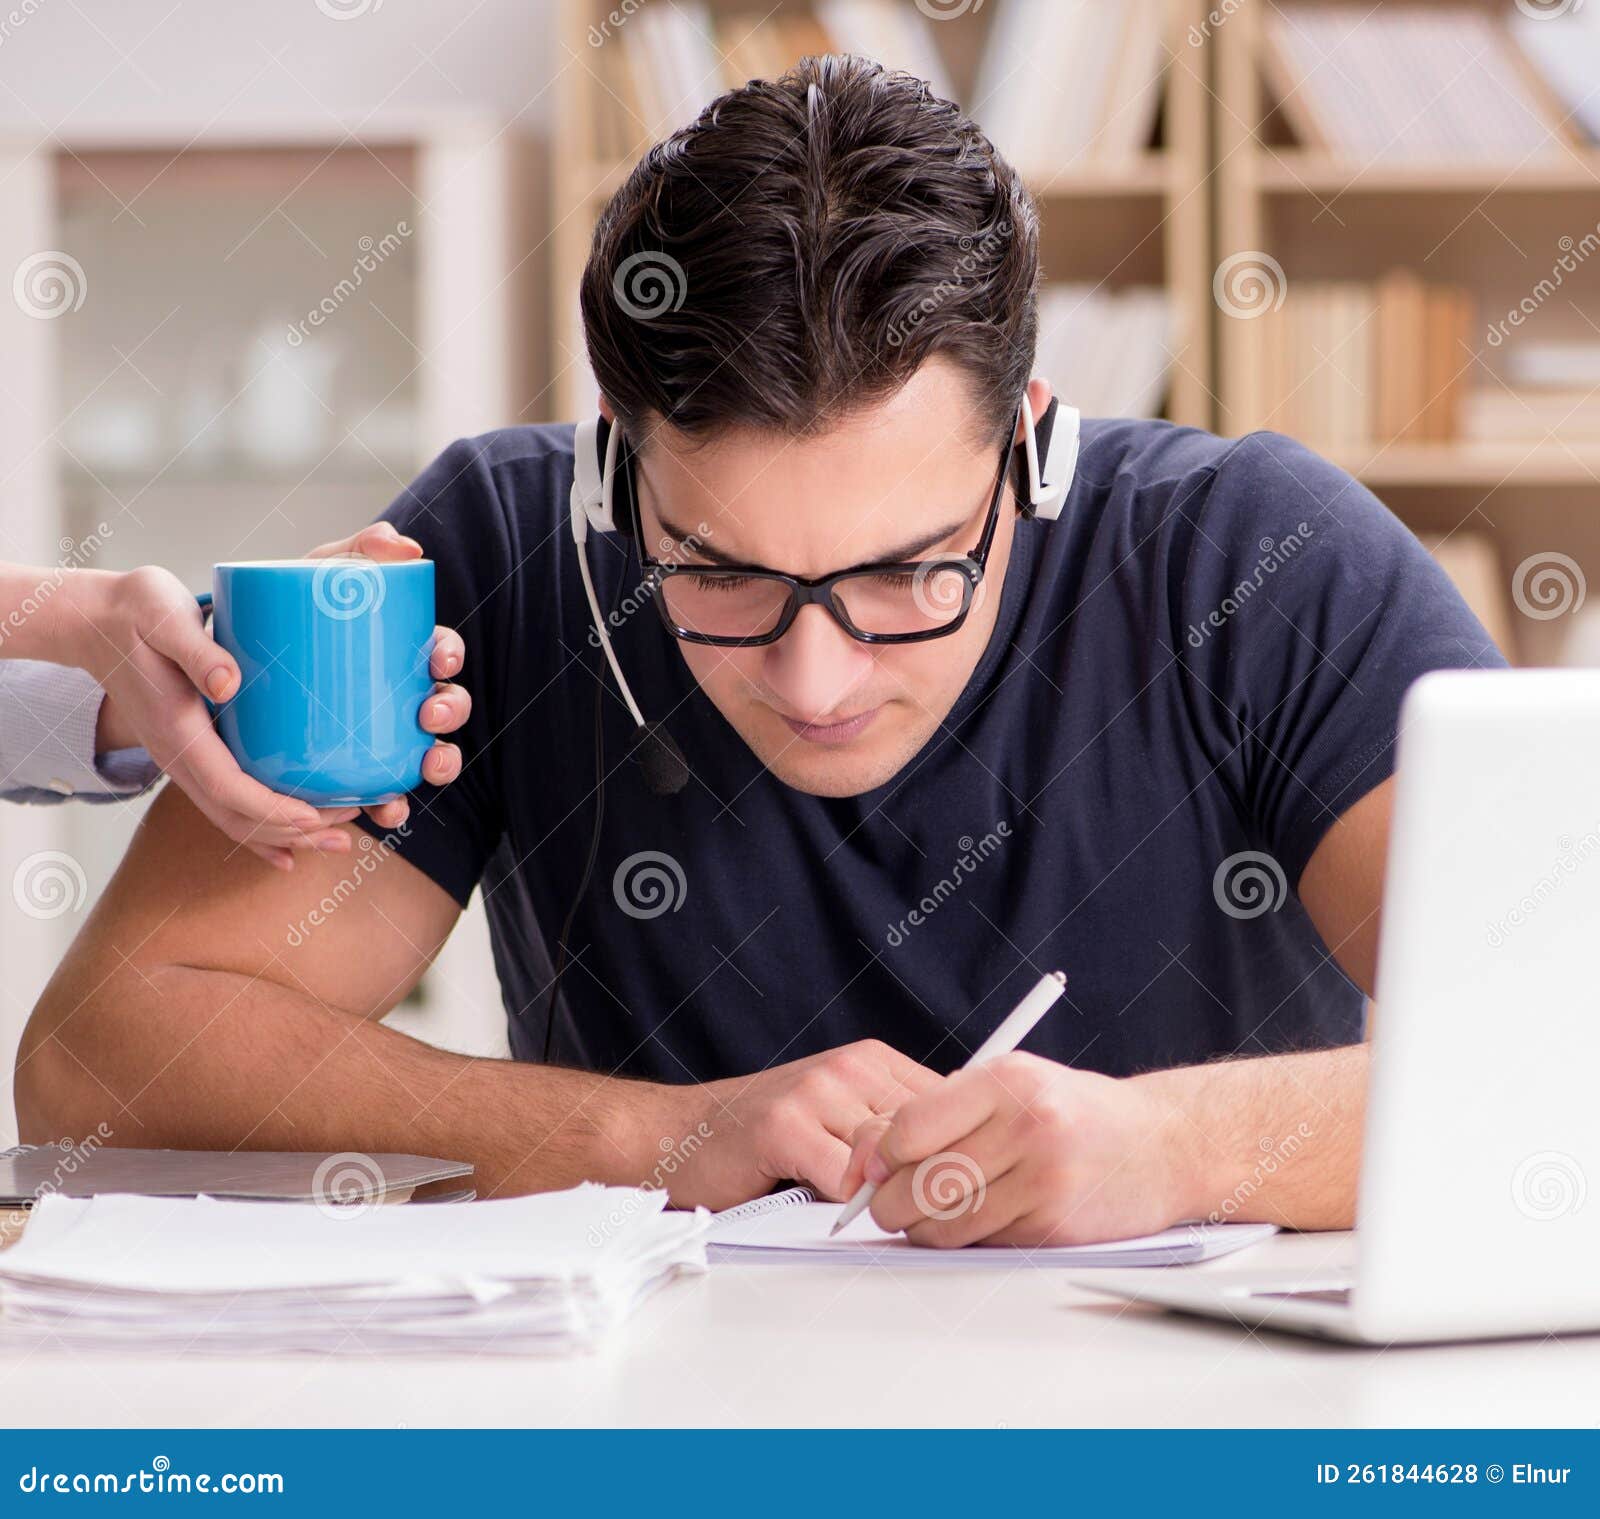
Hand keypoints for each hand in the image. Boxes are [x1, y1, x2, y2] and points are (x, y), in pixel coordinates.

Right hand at [82, 523, 468, 868]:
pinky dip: (260, 825)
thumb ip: (197, 651)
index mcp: (176, 731)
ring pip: (233, 815)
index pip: (227, 787)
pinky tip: (292, 841)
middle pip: (236, 815)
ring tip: (336, 842)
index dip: (271, 809)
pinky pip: (227, 800)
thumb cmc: (136, 611)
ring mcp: (184, 758)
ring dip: (284, 835)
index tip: (314, 816)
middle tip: (346, 837)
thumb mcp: (164, 619)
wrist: (94, 619)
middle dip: (292, 832)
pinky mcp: (194, 750)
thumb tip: (229, 683)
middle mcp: (178, 756)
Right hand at [667, 1040, 943, 1211]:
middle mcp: (850, 1066)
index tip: (956, 1190)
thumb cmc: (761, 1138)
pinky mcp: (785, 1125)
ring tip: (876, 1216)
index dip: (959, 1152)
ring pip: (891, 1155)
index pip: (950, 1104)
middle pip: (929, 1130)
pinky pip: (846, 1178)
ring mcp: (816, 1091)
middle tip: (922, 1216)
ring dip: (888, 1196)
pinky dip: (848, 1207)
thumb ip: (890, 1134)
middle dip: (929, 1180)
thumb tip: (961, 1172)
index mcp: (871, 1060)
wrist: (678, 1136)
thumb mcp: (839, 1120)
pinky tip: (832, 1212)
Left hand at [840, 1053, 1192, 1247]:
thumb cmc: (1073, 1113)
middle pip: (919, 1182)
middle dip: (891, 1201)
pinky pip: (982, 1245)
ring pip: (944, 1224)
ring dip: (924, 1229)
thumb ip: (942, 1111)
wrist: (1163, 1145)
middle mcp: (1027, 1127)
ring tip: (932, 1214)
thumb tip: (869, 1156)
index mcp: (1006, 1081)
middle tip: (890, 1203)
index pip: (909, 1127)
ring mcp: (1044, 1181)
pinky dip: (966, 1243)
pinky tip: (977, 1222)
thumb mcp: (1012, 1085)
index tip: (876, 1167)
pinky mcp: (1056, 1228)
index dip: (880, 1155)